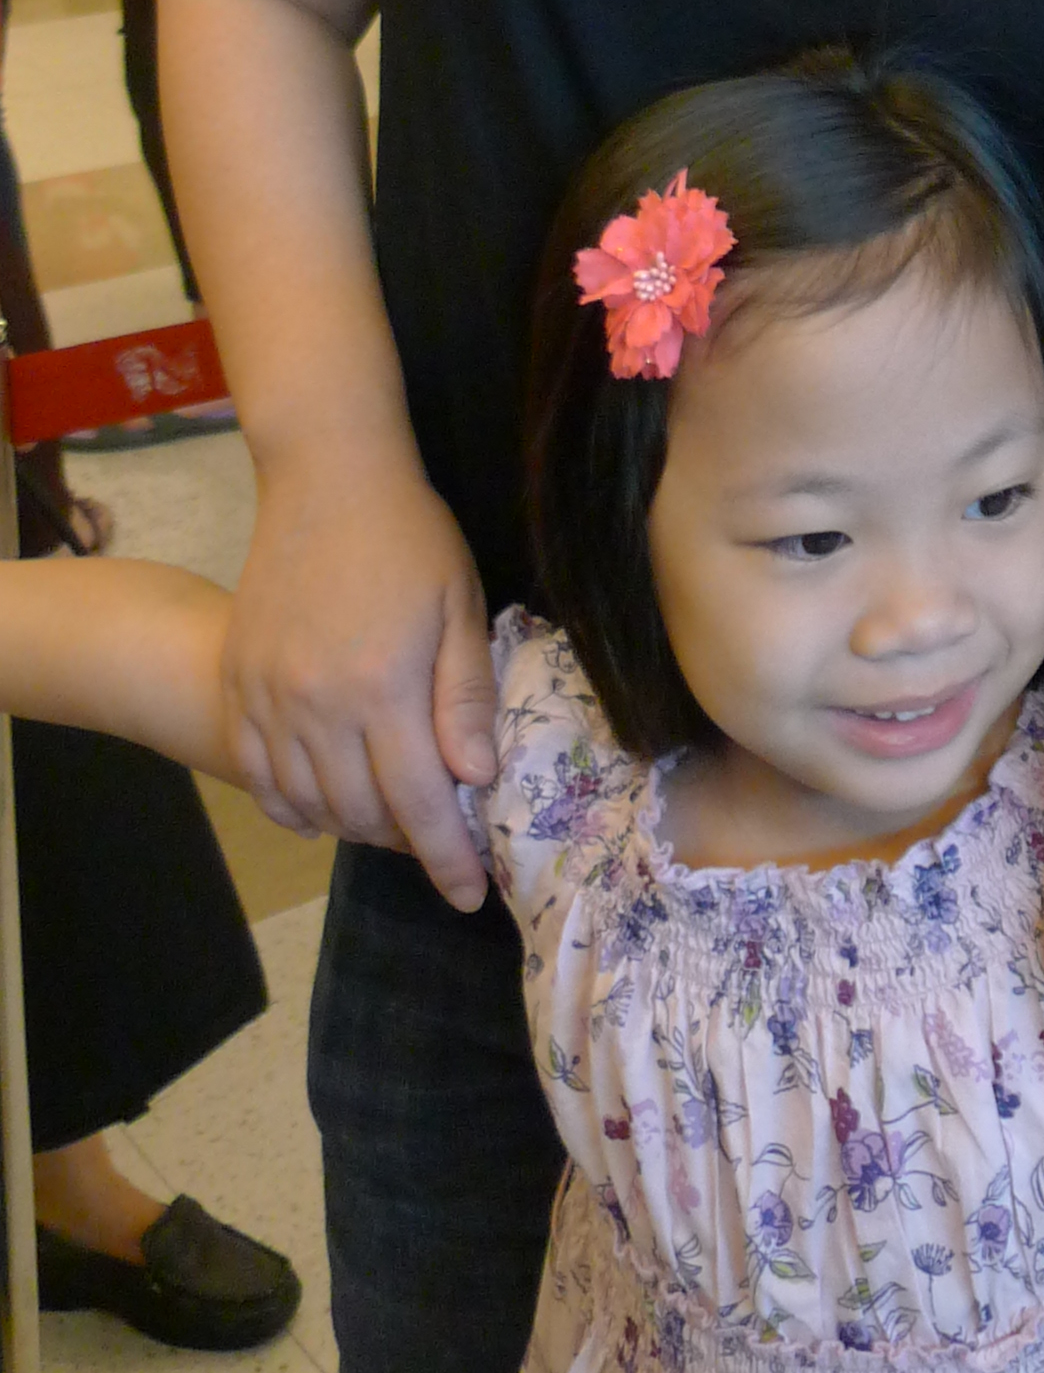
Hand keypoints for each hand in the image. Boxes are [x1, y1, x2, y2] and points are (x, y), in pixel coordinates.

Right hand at [221, 445, 495, 910]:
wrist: (325, 478)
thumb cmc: (410, 536)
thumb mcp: (461, 606)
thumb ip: (466, 698)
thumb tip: (476, 781)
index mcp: (384, 687)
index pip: (420, 803)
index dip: (447, 858)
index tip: (470, 894)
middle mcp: (318, 705)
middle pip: (361, 813)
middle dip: (405, 840)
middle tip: (437, 838)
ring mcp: (267, 697)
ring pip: (308, 802)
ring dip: (352, 824)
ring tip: (389, 815)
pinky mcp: (238, 683)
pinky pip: (259, 774)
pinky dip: (291, 805)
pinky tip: (322, 805)